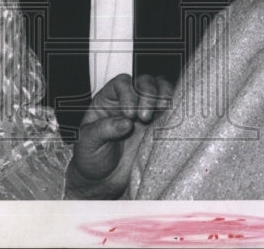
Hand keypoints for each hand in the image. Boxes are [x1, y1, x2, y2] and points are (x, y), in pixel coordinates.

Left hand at [65, 73, 173, 198]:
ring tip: (162, 111)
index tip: (129, 114)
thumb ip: (104, 129)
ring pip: (160, 90)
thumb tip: (126, 122)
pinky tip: (171, 118)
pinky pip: (170, 109)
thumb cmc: (91, 158)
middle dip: (148, 94)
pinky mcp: (159, 125)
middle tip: (145, 117)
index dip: (128, 93)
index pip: (121, 84)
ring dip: (164, 96)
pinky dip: (174, 108)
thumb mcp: (88, 142)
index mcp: (108, 100)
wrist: (104, 181)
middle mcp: (128, 102)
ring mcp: (145, 112)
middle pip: (143, 82)